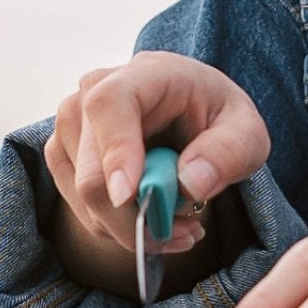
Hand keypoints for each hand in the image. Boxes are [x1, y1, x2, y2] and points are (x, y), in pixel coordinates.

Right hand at [42, 52, 269, 295]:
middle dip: (138, 217)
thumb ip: (227, 153)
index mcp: (144, 73)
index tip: (127, 196)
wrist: (188, 115)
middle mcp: (92, 92)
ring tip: (180, 223)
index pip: (110, 105)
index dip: (115, 151)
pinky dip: (117, 228)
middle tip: (188, 234)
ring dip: (133, 227)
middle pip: (92, 171)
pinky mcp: (62, 154)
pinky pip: (81, 209)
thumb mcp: (246, 132)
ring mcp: (69, 124)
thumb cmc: (216, 117)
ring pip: (84, 198)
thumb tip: (189, 183)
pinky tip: (152, 218)